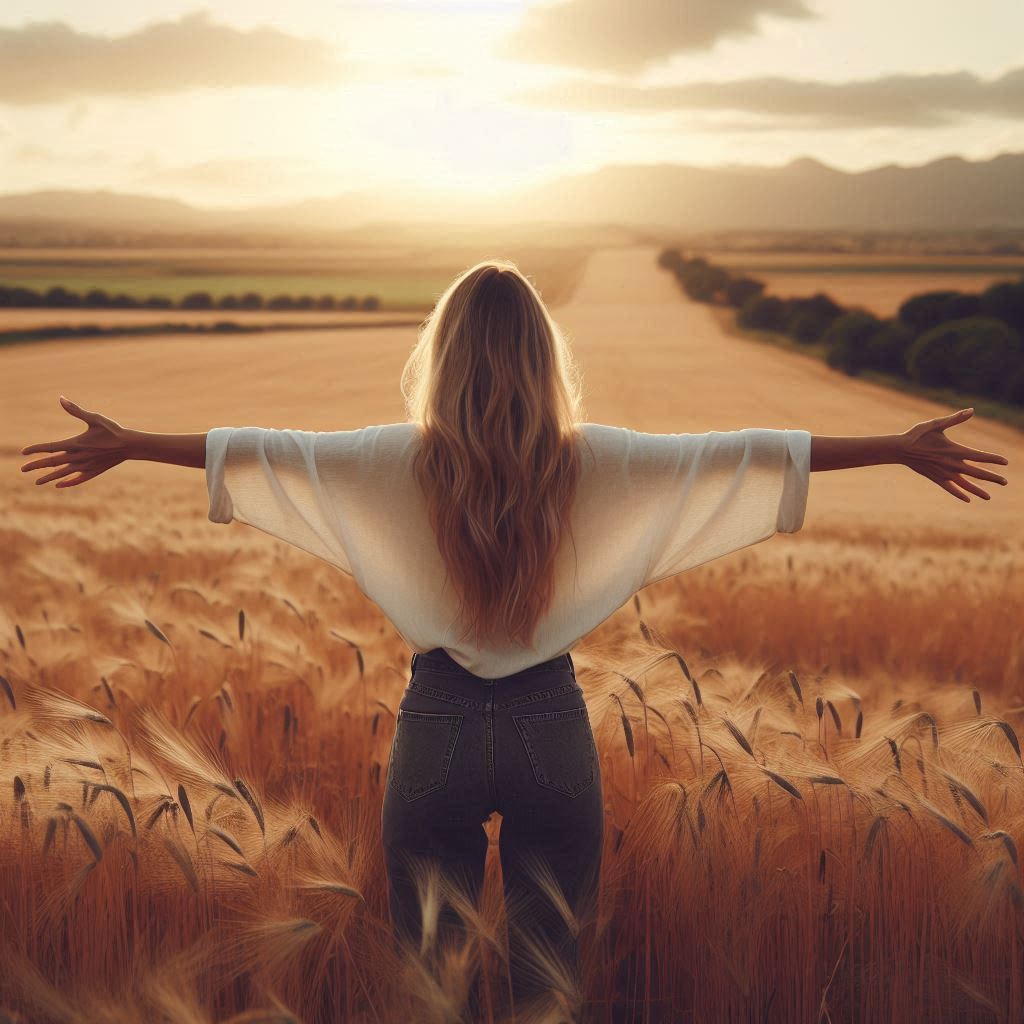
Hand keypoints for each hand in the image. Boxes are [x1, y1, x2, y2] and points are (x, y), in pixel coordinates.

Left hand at [20, 396, 134, 487]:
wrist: (131, 445)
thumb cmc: (113, 430)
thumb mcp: (94, 418)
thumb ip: (76, 410)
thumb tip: (61, 398)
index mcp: (76, 444)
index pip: (50, 447)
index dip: (36, 449)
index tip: (23, 452)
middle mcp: (78, 457)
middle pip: (53, 462)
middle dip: (36, 466)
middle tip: (22, 469)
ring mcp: (86, 466)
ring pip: (63, 473)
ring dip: (49, 477)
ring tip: (37, 482)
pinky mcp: (94, 471)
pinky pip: (78, 479)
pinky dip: (68, 482)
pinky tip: (59, 485)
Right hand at [896, 407, 1009, 501]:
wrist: (900, 449)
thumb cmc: (918, 434)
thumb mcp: (937, 424)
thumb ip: (955, 419)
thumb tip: (972, 410)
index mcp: (954, 450)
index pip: (979, 456)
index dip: (993, 459)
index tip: (1006, 462)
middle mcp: (951, 464)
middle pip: (976, 473)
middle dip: (992, 478)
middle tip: (1005, 482)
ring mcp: (943, 473)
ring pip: (964, 484)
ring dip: (977, 490)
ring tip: (989, 497)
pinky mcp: (935, 478)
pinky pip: (950, 488)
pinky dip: (959, 494)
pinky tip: (967, 499)